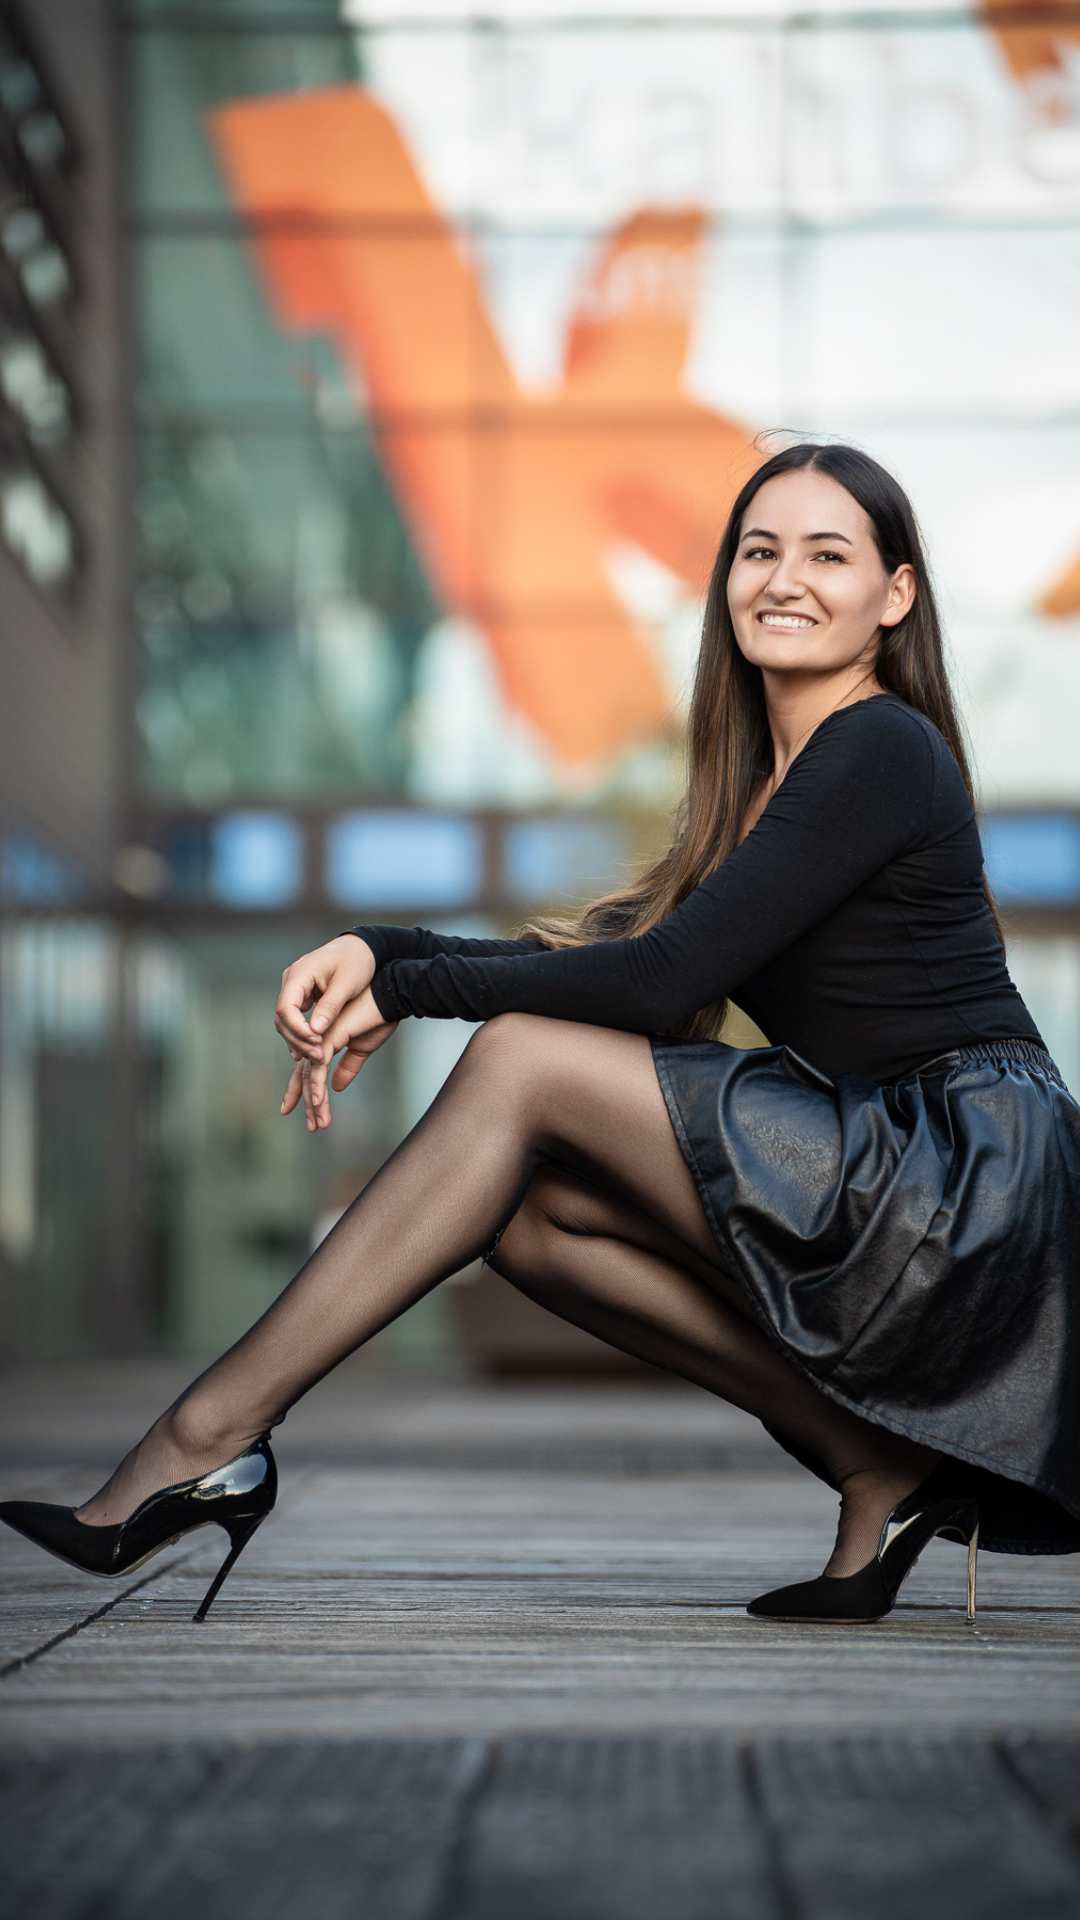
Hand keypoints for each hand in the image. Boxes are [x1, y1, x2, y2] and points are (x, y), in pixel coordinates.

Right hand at [275, 935, 375, 1063]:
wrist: (361, 948)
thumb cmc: (357, 961)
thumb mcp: (347, 984)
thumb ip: (330, 1007)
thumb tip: (314, 1032)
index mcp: (300, 974)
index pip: (286, 1008)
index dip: (298, 1030)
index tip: (317, 1043)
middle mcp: (292, 980)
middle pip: (283, 1018)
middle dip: (298, 1039)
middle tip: (319, 1057)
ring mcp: (295, 988)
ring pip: (287, 1021)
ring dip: (300, 1040)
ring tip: (318, 1057)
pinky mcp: (302, 995)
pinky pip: (296, 1018)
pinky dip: (303, 1034)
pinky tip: (313, 1050)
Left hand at [280, 986, 398, 1131]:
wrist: (389, 998)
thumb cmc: (378, 1017)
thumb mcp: (363, 1049)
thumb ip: (348, 1067)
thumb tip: (336, 1087)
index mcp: (325, 1042)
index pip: (308, 1070)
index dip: (303, 1091)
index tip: (299, 1110)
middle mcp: (318, 1041)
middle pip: (304, 1075)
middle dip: (302, 1100)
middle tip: (304, 1123)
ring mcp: (321, 1039)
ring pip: (311, 1076)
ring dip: (315, 1103)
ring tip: (318, 1125)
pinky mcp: (330, 1037)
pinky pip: (320, 1067)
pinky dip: (319, 1087)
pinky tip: (319, 1103)